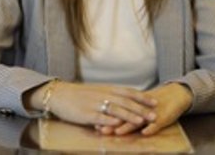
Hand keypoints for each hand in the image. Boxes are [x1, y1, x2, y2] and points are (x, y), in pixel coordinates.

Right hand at [26, 81, 156, 128]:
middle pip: (125, 102)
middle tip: (154, 115)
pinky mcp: (86, 114)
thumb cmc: (79, 94)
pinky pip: (100, 118)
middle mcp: (103, 95)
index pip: (128, 92)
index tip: (155, 102)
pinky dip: (111, 122)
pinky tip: (119, 126)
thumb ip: (110, 95)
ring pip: (116, 110)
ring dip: (130, 116)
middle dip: (141, 109)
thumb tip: (125, 101)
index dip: (142, 97)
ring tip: (141, 122)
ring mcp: (95, 104)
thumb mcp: (97, 91)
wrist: (59, 94)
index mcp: (107, 88)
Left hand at [96, 82, 192, 135]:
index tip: (93, 122)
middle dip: (112, 123)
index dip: (106, 116)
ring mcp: (151, 112)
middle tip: (101, 129)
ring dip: (128, 126)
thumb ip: (125, 111)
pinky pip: (157, 123)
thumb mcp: (138, 106)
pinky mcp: (163, 116)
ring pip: (138, 120)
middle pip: (124, 116)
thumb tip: (106, 116)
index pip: (117, 110)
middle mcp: (140, 108)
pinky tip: (145, 132)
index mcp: (132, 104)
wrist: (174, 94)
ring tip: (118, 132)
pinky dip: (151, 128)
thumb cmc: (154, 102)